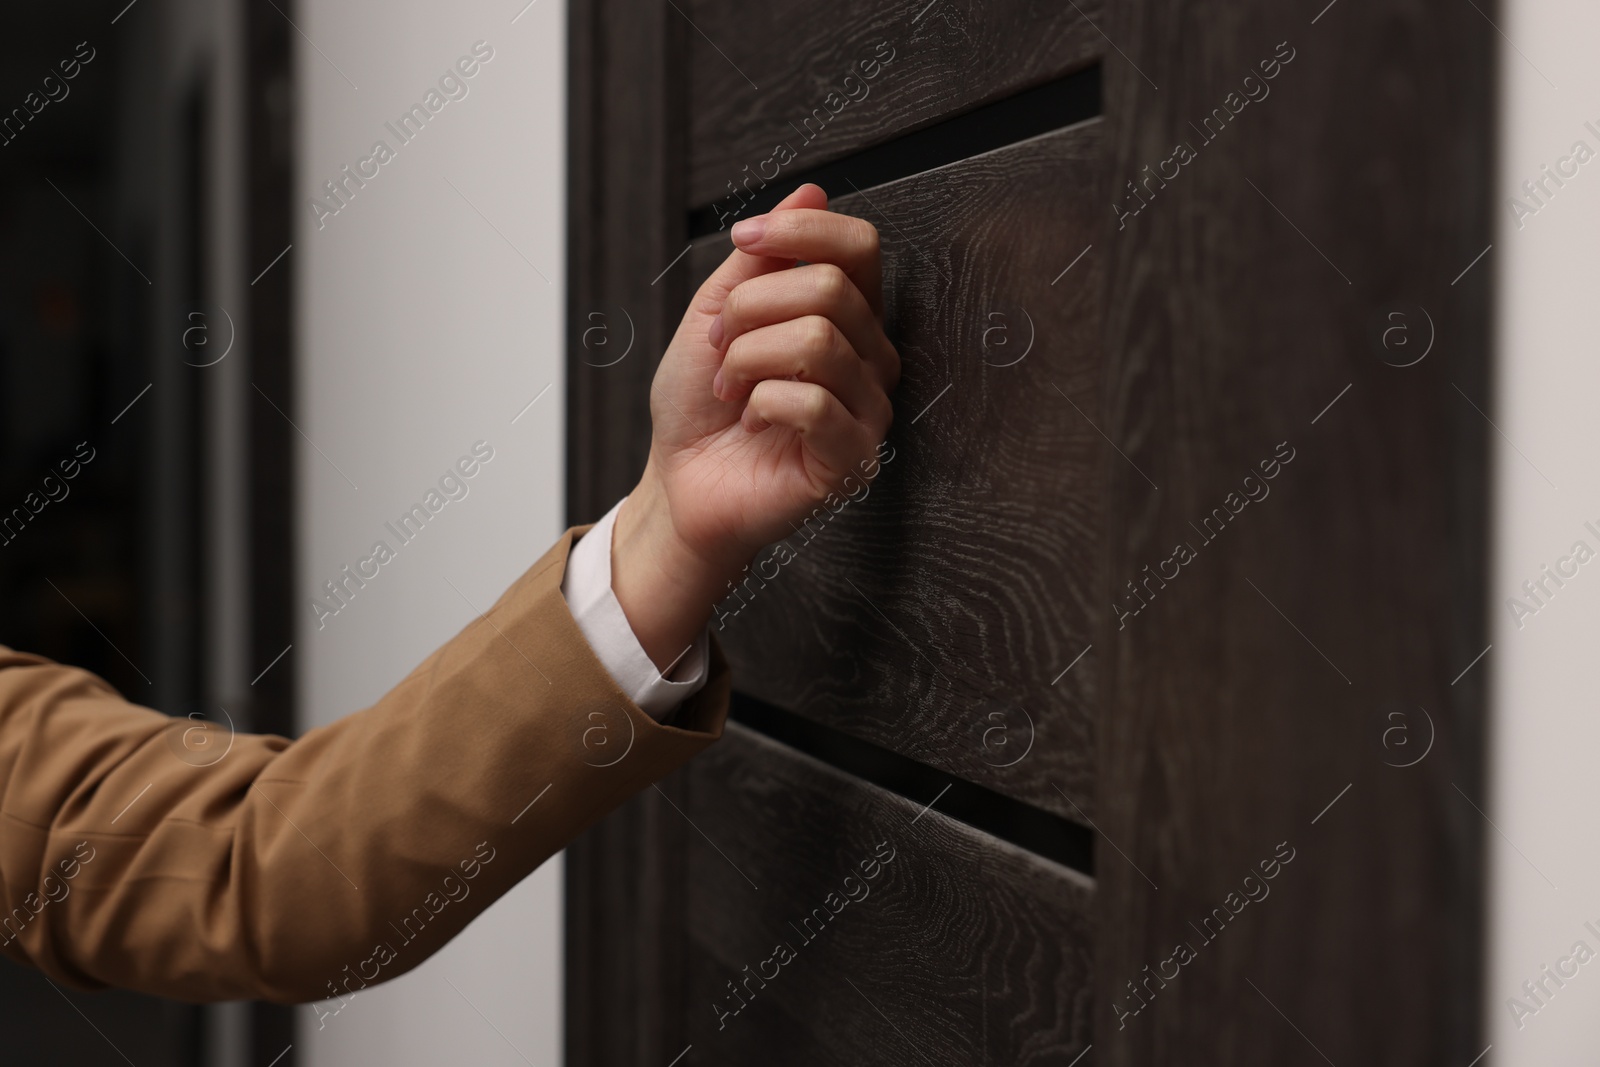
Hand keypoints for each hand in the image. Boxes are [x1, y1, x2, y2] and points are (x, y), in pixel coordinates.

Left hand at [611, 184, 899, 669]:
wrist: (680, 482)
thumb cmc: (701, 406)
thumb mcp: (716, 312)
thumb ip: (763, 259)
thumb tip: (812, 190)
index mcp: (848, 316)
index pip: (859, 247)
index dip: (800, 231)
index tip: (744, 242)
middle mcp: (870, 358)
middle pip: (830, 289)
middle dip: (750, 312)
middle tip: (719, 349)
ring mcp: (869, 409)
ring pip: (818, 341)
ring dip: (747, 361)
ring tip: (730, 390)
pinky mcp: (854, 458)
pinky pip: (814, 402)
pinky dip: (763, 404)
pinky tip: (755, 422)